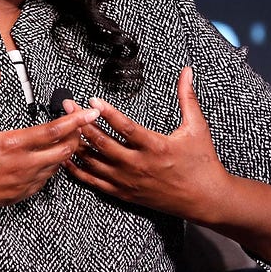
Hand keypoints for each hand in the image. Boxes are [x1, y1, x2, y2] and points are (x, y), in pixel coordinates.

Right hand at [0, 67, 98, 216]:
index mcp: (12, 144)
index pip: (55, 130)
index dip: (77, 121)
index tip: (90, 113)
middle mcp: (22, 165)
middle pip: (64, 151)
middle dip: (75, 137)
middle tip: (75, 125)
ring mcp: (21, 184)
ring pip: (56, 168)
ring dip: (63, 153)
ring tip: (62, 140)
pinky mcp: (16, 196)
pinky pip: (43, 183)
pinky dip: (49, 170)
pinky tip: (44, 161)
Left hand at [63, 67, 231, 222]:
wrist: (206, 199)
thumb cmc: (202, 163)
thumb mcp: (197, 128)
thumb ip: (187, 98)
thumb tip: (187, 72)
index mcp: (156, 147)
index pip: (125, 127)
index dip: (107, 112)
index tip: (93, 99)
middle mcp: (138, 165)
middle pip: (103, 142)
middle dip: (82, 122)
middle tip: (69, 106)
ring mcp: (129, 181)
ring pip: (95, 162)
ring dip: (78, 143)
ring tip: (65, 127)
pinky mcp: (124, 193)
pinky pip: (94, 181)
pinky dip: (78, 169)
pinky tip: (67, 157)